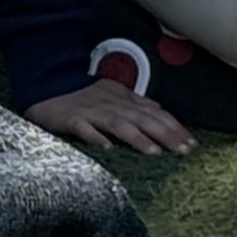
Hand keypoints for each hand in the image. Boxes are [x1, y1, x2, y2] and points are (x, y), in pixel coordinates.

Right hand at [26, 78, 194, 154]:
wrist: (44, 84)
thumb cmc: (80, 94)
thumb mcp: (112, 94)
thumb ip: (136, 102)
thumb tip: (160, 109)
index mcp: (122, 98)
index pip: (154, 113)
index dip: (174, 127)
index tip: (192, 143)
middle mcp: (110, 104)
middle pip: (141, 118)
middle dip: (164, 134)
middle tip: (183, 150)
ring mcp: (90, 111)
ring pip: (117, 124)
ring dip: (136, 137)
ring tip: (154, 152)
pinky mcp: (70, 119)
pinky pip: (83, 128)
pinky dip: (95, 137)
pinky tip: (106, 148)